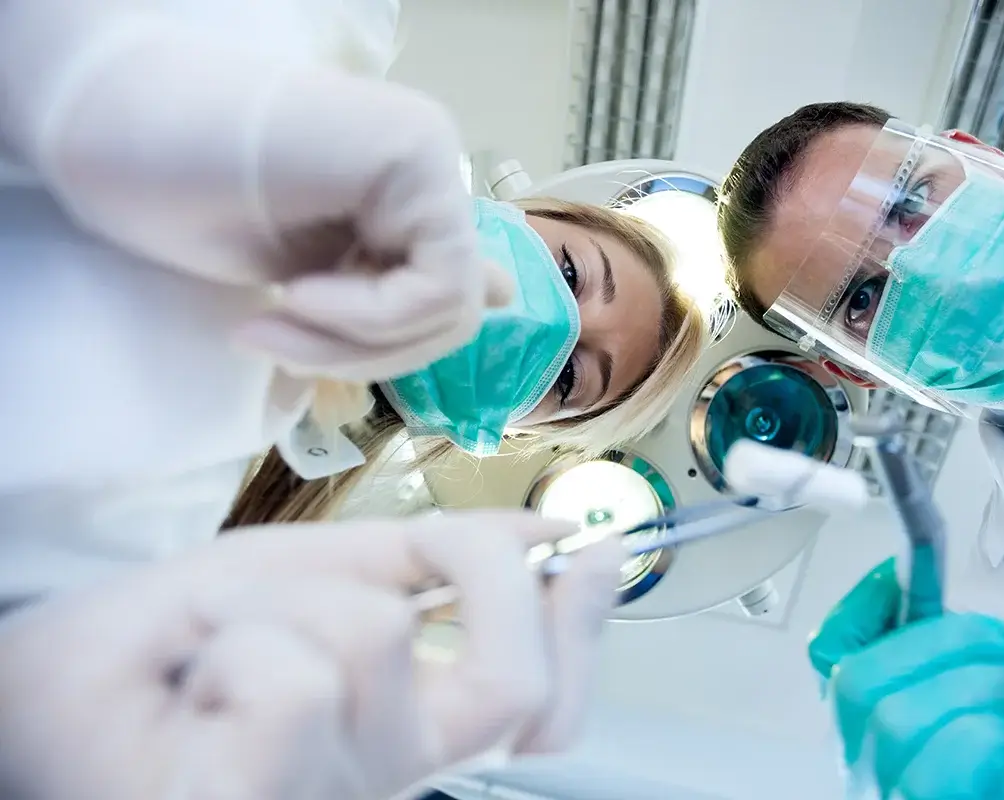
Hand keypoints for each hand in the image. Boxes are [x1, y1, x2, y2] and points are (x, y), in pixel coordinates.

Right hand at [0, 2, 512, 381]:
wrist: (112, 129)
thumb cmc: (188, 197)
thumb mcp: (312, 270)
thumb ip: (401, 281)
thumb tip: (503, 292)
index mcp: (407, 198)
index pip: (451, 297)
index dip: (397, 341)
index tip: (298, 333)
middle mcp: (430, 173)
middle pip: (456, 315)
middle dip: (365, 357)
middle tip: (269, 344)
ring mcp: (429, 159)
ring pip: (451, 309)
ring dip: (352, 345)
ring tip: (270, 321)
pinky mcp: (418, 156)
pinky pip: (435, 284)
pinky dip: (365, 317)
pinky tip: (292, 293)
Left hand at [0, 512, 623, 798]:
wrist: (38, 693)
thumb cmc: (165, 647)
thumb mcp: (307, 575)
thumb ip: (418, 559)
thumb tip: (541, 532)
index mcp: (402, 728)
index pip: (542, 707)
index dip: (584, 625)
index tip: (585, 547)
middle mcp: (382, 778)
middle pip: (510, 687)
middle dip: (481, 574)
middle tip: (426, 545)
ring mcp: (325, 798)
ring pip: (371, 638)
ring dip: (280, 595)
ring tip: (224, 629)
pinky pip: (295, 676)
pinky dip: (239, 634)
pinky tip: (200, 676)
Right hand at [811, 562, 1003, 798]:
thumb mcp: (986, 693)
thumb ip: (943, 651)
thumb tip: (914, 573)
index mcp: (869, 719)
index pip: (826, 653)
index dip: (861, 605)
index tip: (913, 576)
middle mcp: (863, 763)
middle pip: (855, 681)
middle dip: (939, 640)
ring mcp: (889, 796)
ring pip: (896, 721)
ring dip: (982, 686)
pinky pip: (935, 777)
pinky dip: (990, 738)